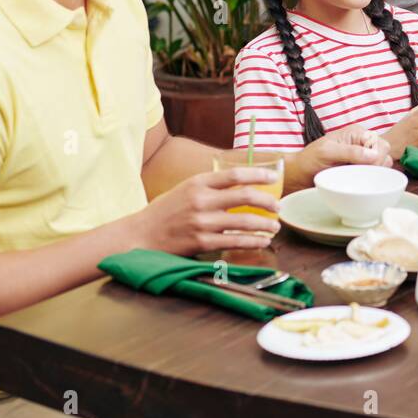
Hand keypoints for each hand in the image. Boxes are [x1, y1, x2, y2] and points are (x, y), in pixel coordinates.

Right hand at [131, 168, 280, 254]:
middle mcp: (201, 200)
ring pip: (244, 221)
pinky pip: (235, 241)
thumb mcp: (185, 189)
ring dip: (265, 225)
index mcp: (198, 183)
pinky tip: (263, 241)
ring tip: (275, 227)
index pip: (235, 175)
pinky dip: (253, 241)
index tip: (274, 177)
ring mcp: (201, 222)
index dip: (259, 175)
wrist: (139, 236)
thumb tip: (241, 184)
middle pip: (245, 196)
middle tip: (278, 207)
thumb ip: (210, 186)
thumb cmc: (165, 212)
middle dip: (268, 202)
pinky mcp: (201, 242)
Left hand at [292, 128, 392, 187]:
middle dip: (376, 166)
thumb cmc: (309, 160)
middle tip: (359, 174)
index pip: (380, 143)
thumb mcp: (327, 152)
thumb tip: (373, 155)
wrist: (300, 175)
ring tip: (356, 177)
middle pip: (385, 152)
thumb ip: (350, 152)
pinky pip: (376, 174)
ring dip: (373, 173)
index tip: (365, 168)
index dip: (376, 157)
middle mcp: (362, 143)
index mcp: (356, 133)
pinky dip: (371, 179)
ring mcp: (363, 157)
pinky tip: (359, 182)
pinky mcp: (361, 170)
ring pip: (384, 164)